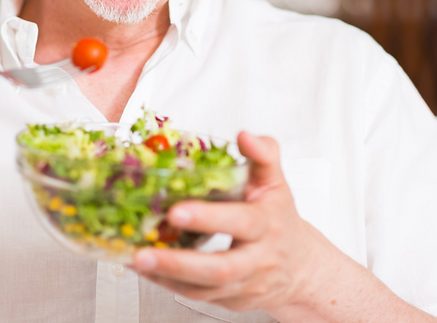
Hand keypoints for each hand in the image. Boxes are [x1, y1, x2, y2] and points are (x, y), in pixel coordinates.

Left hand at [131, 132, 348, 315]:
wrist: (300, 268)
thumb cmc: (279, 219)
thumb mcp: (275, 183)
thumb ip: (263, 155)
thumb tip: (244, 136)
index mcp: (268, 224)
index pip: (242, 222)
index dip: (210, 218)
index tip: (176, 211)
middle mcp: (257, 259)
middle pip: (221, 267)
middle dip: (180, 262)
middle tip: (143, 252)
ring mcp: (243, 284)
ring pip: (205, 288)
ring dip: (167, 276)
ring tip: (137, 259)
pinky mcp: (230, 300)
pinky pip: (197, 295)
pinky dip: (168, 284)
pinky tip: (147, 269)